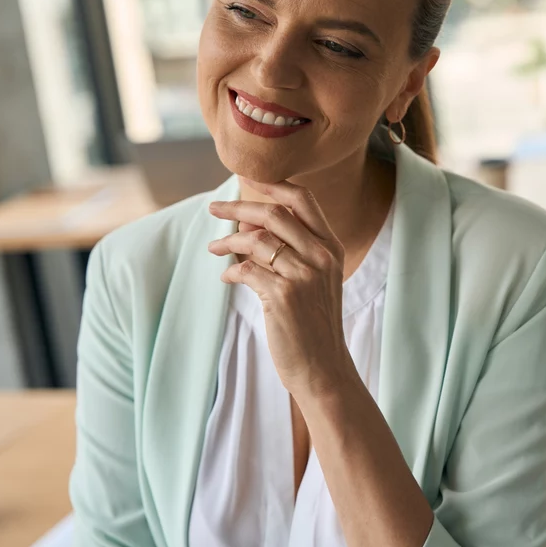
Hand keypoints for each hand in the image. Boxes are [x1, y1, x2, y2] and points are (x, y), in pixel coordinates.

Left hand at [208, 181, 355, 400]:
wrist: (323, 367)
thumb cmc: (313, 323)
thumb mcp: (312, 280)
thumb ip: (289, 250)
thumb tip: (248, 225)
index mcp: (331, 247)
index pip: (303, 200)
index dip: (273, 185)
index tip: (247, 179)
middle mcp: (321, 256)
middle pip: (274, 213)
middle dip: (238, 207)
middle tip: (214, 208)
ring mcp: (303, 275)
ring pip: (256, 240)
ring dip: (228, 242)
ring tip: (214, 249)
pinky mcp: (283, 296)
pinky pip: (246, 270)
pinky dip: (231, 272)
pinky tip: (227, 279)